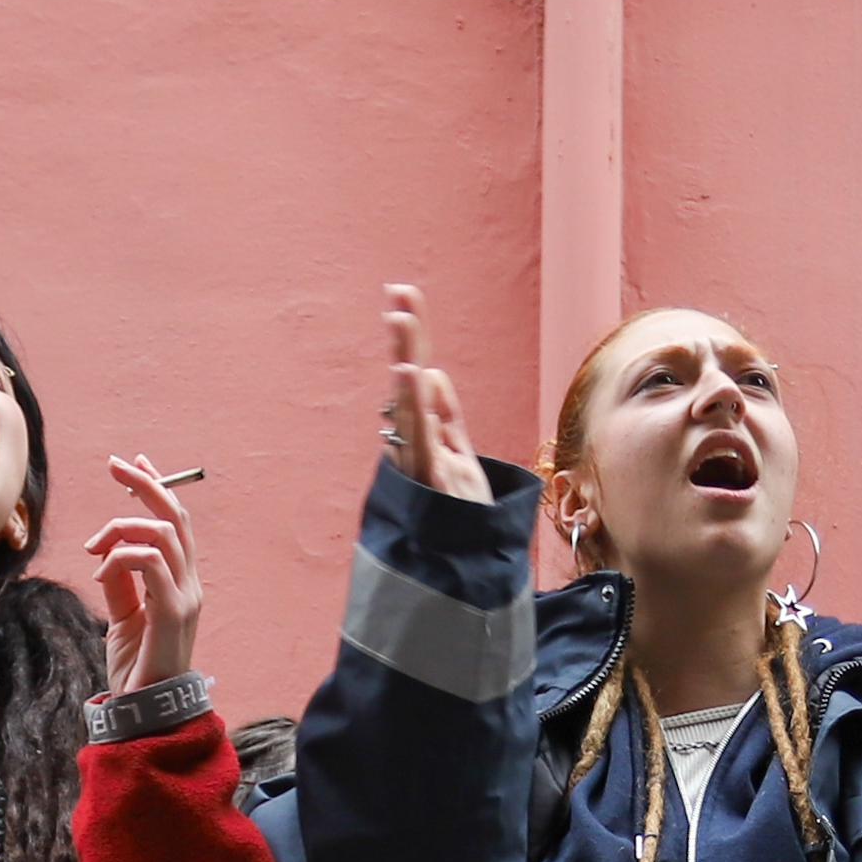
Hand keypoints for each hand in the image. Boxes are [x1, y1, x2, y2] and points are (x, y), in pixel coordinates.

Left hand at [91, 454, 204, 698]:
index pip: (175, 522)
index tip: (133, 463)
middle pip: (174, 517)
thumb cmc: (135, 666)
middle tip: (116, 465)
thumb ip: (118, 582)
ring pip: (162, 533)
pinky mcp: (174, 611)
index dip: (156, 487)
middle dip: (145, 484)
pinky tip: (100, 574)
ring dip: (120, 530)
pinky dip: (120, 558)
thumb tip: (105, 553)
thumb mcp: (121, 615)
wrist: (144, 708)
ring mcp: (186, 596)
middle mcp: (190, 584)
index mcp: (180, 582)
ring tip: (92, 550)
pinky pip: (150, 562)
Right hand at [380, 286, 488, 502]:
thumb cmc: (461, 515)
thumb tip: (432, 371)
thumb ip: (447, 417)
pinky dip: (418, 406)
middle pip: (409, 385)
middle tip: (397, 297)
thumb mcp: (460, 456)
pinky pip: (423, 438)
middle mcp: (418, 446)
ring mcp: (423, 464)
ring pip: (410, 408)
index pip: (418, 376)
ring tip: (401, 323)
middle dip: (406, 341)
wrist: (464, 569)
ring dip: (406, 363)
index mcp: (426, 435)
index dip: (412, 336)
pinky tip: (414, 375)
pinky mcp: (433, 482)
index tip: (402, 292)